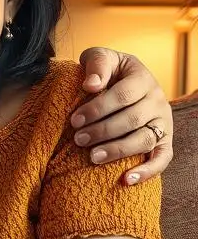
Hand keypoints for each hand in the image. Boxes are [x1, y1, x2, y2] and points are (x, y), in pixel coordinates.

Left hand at [72, 48, 172, 183]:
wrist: (122, 82)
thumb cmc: (106, 71)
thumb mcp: (100, 57)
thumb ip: (96, 64)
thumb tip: (91, 85)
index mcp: (142, 78)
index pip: (123, 95)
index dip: (98, 109)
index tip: (74, 120)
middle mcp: (158, 100)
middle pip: (132, 119)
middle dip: (102, 131)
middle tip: (78, 139)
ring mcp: (163, 122)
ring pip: (144, 140)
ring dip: (118, 150)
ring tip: (92, 157)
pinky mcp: (164, 141)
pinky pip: (162, 159)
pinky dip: (147, 172)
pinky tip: (126, 180)